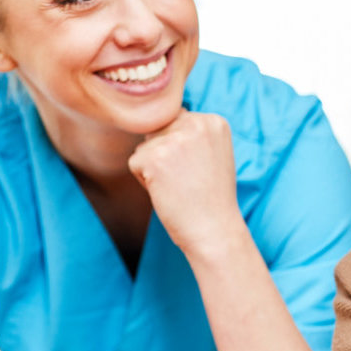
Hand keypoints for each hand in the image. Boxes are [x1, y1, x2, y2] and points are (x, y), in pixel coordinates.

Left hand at [128, 111, 246, 255]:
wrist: (215, 230)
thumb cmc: (212, 198)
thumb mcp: (214, 154)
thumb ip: (193, 134)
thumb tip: (157, 124)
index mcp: (214, 120)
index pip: (177, 122)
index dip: (182, 149)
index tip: (199, 170)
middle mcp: (196, 122)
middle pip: (159, 131)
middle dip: (165, 155)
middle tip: (187, 180)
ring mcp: (174, 139)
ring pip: (146, 146)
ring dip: (154, 167)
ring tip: (178, 186)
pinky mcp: (154, 157)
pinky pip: (135, 163)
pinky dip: (145, 181)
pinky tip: (167, 191)